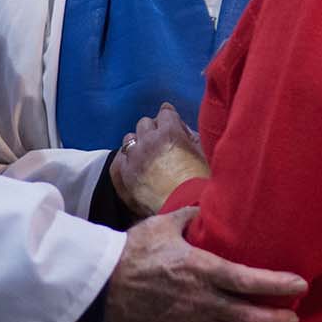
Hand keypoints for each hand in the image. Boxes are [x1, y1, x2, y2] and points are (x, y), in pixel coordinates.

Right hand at [103, 206, 306, 321]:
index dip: (278, 284)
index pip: (249, 280)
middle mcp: (201, 299)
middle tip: (293, 316)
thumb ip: (192, 216)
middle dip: (276, 319)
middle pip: (249, 316)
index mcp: (202, 268)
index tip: (300, 284)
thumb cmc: (132, 249)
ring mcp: (188, 321)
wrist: (98, 283)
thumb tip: (209, 205)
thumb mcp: (165, 224)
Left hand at [111, 103, 209, 218]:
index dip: (169, 117)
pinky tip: (133, 163)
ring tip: (146, 154)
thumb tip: (182, 130)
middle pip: (144, 123)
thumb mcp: (203, 152)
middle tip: (161, 141)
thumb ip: (191, 136)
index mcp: (170, 133)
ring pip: (129, 138)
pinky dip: (125, 158)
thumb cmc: (200, 182)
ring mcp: (133, 158)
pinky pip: (118, 158)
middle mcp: (148, 141)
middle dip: (153, 129)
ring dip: (138, 143)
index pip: (165, 112)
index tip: (170, 121)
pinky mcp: (123, 175)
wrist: (185, 208)